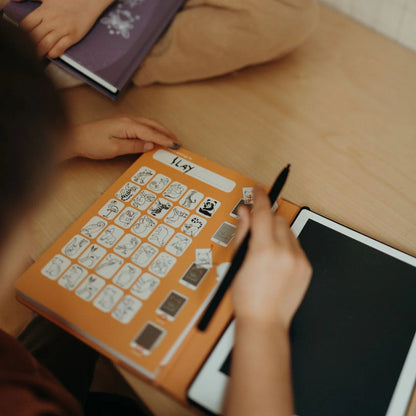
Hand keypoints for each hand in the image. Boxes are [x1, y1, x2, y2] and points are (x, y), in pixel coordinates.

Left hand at [15, 0, 112, 57]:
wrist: (88, 1)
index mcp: (44, 11)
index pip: (27, 25)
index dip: (23, 34)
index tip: (22, 39)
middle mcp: (52, 20)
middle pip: (35, 36)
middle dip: (30, 45)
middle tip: (29, 51)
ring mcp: (63, 29)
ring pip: (46, 44)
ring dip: (40, 52)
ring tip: (37, 56)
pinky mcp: (73, 36)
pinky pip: (60, 48)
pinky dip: (54, 53)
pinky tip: (51, 54)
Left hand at [61, 115, 180, 160]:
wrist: (74, 138)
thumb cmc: (91, 143)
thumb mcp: (114, 148)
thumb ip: (134, 146)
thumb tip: (150, 144)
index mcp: (128, 125)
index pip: (151, 132)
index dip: (165, 139)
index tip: (175, 145)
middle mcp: (128, 120)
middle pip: (153, 124)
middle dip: (167, 133)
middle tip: (177, 142)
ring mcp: (125, 121)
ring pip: (148, 124)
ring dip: (161, 131)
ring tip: (170, 139)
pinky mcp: (121, 125)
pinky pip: (142, 126)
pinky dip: (152, 130)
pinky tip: (155, 136)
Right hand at [231, 185, 311, 328]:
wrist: (265, 321)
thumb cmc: (247, 296)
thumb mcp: (237, 261)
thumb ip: (243, 232)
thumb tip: (244, 213)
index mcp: (264, 250)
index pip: (263, 212)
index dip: (259, 197)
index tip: (258, 189)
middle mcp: (285, 252)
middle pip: (278, 218)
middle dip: (267, 218)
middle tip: (256, 227)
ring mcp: (298, 260)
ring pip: (288, 231)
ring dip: (276, 231)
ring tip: (265, 248)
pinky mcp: (306, 267)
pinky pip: (296, 245)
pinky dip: (286, 245)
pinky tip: (275, 259)